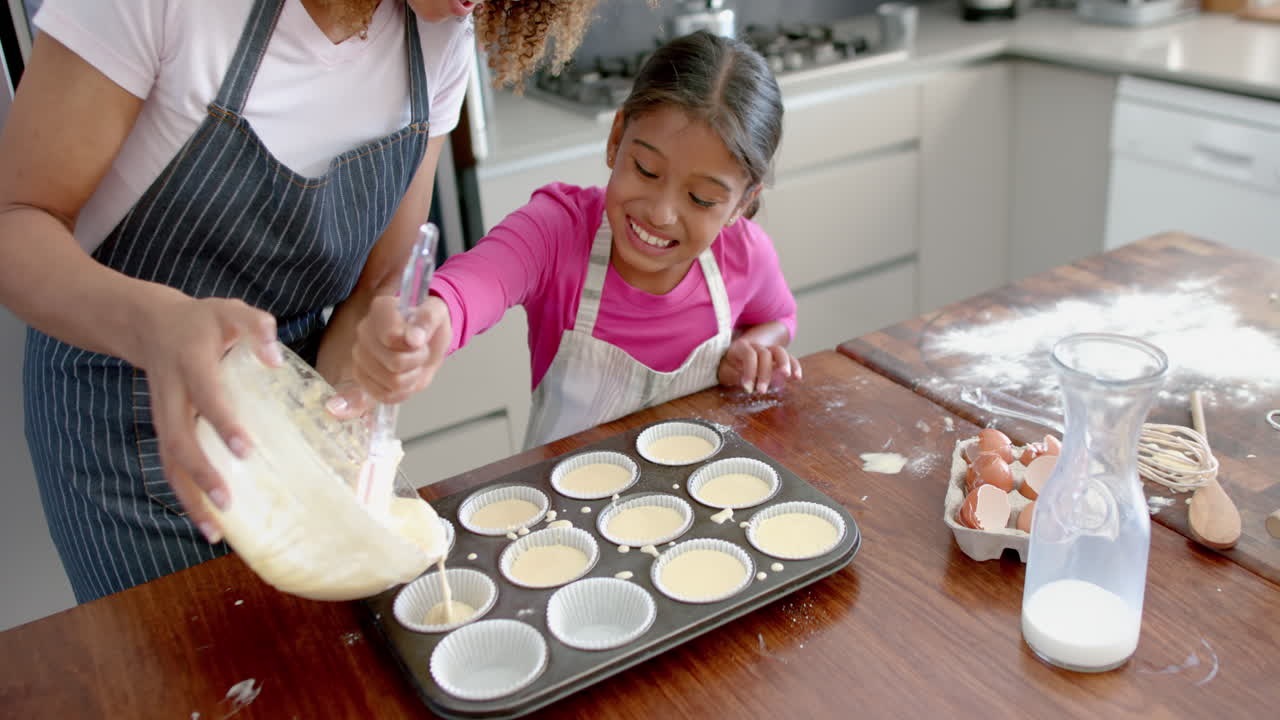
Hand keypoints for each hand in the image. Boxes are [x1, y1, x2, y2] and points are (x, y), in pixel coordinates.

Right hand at [136, 297, 280, 543]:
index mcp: (190, 363)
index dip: (223, 422)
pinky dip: (186, 496)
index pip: (207, 397)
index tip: (245, 449)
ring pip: (168, 462)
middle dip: (200, 474)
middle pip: (178, 440)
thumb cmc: (203, 321)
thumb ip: (256, 327)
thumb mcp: (230, 310)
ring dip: (189, 498)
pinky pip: (170, 467)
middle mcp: (171, 394)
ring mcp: (163, 415)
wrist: (150, 325)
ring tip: (214, 531)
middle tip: (227, 501)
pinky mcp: (164, 429)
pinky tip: (208, 523)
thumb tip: (275, 359)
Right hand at [326, 295, 450, 418]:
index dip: (413, 345)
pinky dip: (402, 392)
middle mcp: (364, 331)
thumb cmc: (428, 325)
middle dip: (417, 361)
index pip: (392, 337)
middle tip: (420, 351)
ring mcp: (359, 355)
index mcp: (380, 309)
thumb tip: (414, 338)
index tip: (420, 339)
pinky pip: (384, 396)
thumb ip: (427, 319)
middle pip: (395, 363)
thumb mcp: (437, 313)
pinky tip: (405, 379)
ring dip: (411, 377)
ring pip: (391, 382)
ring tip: (413, 364)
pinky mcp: (361, 377)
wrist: (424, 342)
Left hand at [718, 339, 802, 393]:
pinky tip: (797, 378)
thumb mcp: (726, 369)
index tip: (747, 388)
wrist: (736, 354)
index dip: (749, 371)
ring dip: (784, 363)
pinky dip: (794, 366)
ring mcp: (768, 349)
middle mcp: (756, 346)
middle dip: (764, 373)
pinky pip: (789, 357)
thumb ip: (733, 375)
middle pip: (765, 354)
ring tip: (786, 376)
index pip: (749, 355)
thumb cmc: (729, 365)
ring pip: (779, 351)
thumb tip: (746, 382)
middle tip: (761, 391)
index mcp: (741, 347)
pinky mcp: (778, 357)